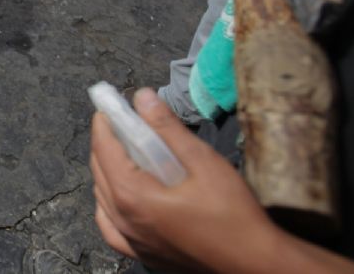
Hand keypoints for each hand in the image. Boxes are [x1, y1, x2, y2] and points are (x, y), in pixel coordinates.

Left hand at [90, 88, 278, 271]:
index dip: (104, 123)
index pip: (105, 150)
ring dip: (106, 173)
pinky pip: (111, 228)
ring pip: (102, 200)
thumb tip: (142, 97)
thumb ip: (168, 128)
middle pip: (100, 172)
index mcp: (133, 196)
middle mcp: (124, 221)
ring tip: (123, 155)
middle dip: (105, 144)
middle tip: (119, 124)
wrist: (253, 263)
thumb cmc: (233, 214)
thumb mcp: (203, 162)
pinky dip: (109, 208)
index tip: (106, 107)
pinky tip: (120, 199)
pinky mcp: (143, 254)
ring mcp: (131, 242)